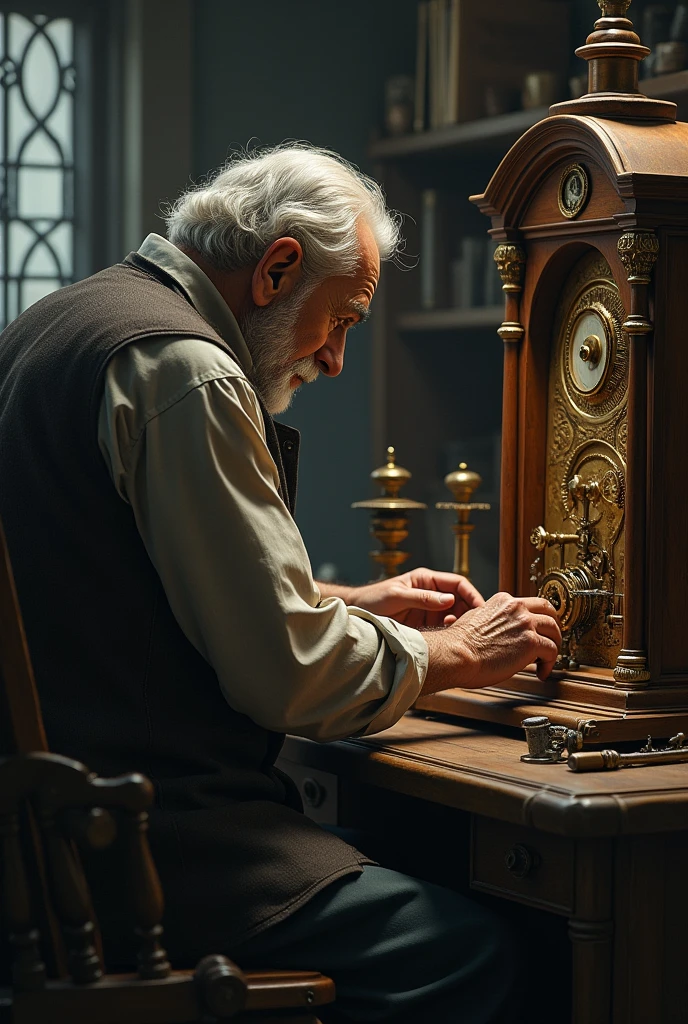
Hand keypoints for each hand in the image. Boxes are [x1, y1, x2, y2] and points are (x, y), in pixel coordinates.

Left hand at [351, 567, 484, 628]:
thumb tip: (449, 600)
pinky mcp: (425, 624)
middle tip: (474, 628)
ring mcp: (429, 609)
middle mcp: (432, 594)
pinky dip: (450, 634)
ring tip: (462, 636)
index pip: (458, 583)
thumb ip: (422, 598)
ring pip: (455, 616)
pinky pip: (444, 628)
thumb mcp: (397, 596)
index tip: (481, 609)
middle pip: (461, 600)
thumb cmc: (374, 599)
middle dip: (470, 612)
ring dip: (461, 625)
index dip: (472, 594)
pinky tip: (450, 640)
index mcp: (427, 580)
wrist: (358, 613)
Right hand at [422, 592, 561, 691]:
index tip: (536, 630)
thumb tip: (498, 630)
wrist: (456, 654)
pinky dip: (549, 664)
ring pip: (554, 630)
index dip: (536, 619)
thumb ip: (492, 620)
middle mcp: (516, 608)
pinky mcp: (531, 642)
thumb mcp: (475, 619)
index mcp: (503, 601)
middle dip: (553, 627)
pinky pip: (552, 652)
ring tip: (547, 660)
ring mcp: (525, 623)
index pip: (530, 605)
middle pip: (549, 611)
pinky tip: (541, 672)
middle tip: (551, 641)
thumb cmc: (459, 644)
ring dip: (554, 646)